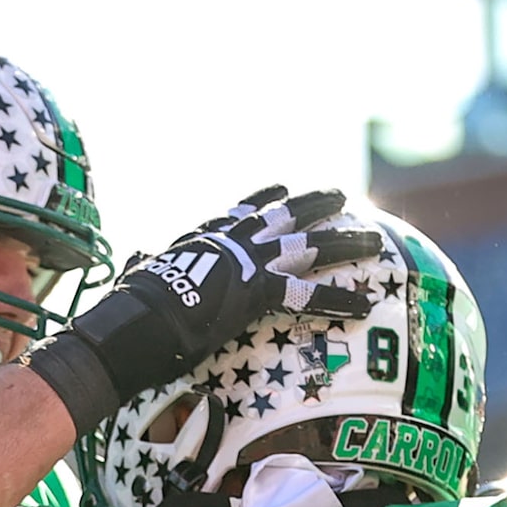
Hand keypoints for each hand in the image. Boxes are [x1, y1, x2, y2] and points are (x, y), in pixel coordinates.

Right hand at [25, 186, 382, 429]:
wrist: (136, 318)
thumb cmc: (130, 304)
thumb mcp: (140, 274)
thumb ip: (146, 263)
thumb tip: (138, 256)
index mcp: (205, 238)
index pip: (239, 210)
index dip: (263, 198)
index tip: (281, 188)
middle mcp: (232, 242)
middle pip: (284, 217)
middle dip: (315, 205)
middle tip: (340, 196)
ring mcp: (249, 263)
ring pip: (309, 246)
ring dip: (345, 243)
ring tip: (375, 239)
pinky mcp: (259, 291)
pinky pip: (310, 295)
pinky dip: (340, 299)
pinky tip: (367, 302)